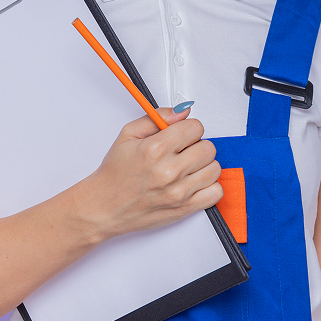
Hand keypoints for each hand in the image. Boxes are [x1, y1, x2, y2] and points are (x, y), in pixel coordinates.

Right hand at [76, 106, 222, 242]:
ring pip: (214, 168)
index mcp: (156, 149)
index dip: (188, 128)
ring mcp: (179, 192)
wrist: (105, 206)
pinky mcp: (185, 209)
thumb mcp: (128, 134)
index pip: (195, 128)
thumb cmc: (115, 172)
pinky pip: (216, 192)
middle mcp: (169, 171)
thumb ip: (158, 117)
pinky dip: (208, 186)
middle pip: (208, 147)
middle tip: (182, 151)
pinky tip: (193, 182)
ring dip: (203, 165)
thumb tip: (183, 111)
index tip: (180, 134)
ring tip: (187, 167)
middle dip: (196, 145)